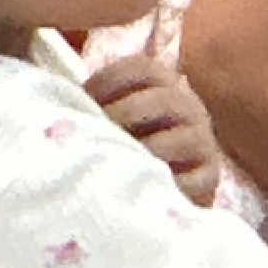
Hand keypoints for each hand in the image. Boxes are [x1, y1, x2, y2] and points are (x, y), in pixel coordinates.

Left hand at [85, 51, 224, 207]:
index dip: (108, 81)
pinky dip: (166, 184)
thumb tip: (58, 105)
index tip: (83, 101)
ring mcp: (203, 144)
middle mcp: (189, 108)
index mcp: (164, 86)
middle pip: (164, 98)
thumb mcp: (110, 120)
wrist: (154, 198)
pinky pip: (194, 180)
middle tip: (97, 134)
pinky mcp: (209, 180)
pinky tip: (140, 188)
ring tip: (119, 162)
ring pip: (183, 139)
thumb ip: (94, 107)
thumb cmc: (123, 150)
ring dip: (148, 150)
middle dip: (125, 114)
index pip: (141, 68)